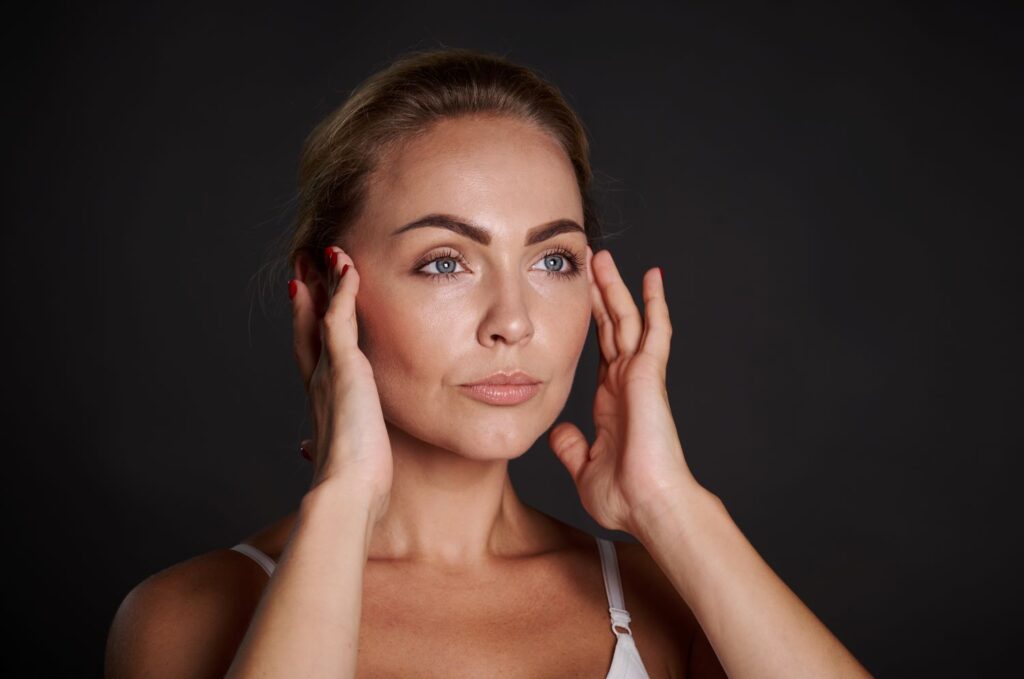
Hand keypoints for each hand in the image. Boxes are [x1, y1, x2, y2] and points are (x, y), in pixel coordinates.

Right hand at [289, 247, 392, 520]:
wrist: (346, 494)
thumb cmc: (353, 487)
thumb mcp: (343, 461)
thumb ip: (328, 450)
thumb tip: (307, 455)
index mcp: (322, 403)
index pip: (311, 354)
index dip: (306, 326)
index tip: (305, 302)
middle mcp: (318, 384)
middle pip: (306, 327)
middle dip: (305, 295)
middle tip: (303, 266)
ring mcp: (328, 373)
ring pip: (321, 316)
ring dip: (324, 283)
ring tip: (325, 253)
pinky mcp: (343, 369)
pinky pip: (340, 319)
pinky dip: (343, 292)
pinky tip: (348, 268)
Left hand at [547, 249, 700, 534]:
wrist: (649, 505)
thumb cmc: (623, 496)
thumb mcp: (584, 467)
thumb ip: (571, 446)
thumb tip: (559, 431)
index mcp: (611, 401)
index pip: (599, 349)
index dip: (589, 322)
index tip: (579, 297)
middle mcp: (626, 382)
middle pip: (611, 326)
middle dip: (600, 294)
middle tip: (589, 262)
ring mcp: (640, 376)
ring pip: (627, 319)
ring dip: (616, 287)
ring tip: (603, 257)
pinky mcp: (651, 374)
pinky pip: (655, 330)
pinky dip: (654, 302)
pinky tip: (652, 276)